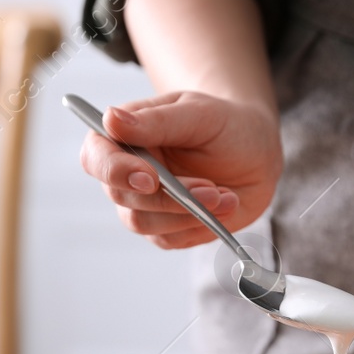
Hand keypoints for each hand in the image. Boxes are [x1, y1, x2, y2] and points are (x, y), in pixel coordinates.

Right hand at [78, 91, 281, 248]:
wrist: (258, 155)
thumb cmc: (226, 125)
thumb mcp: (198, 113)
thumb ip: (156, 120)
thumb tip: (110, 119)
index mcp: (124, 136)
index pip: (96, 156)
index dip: (114, 171)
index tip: (150, 178)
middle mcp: (127, 172)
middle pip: (120, 195)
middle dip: (166, 197)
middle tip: (209, 187)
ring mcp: (144, 204)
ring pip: (142, 222)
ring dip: (186, 213)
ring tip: (223, 195)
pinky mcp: (165, 229)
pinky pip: (169, 239)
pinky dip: (200, 225)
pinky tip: (225, 205)